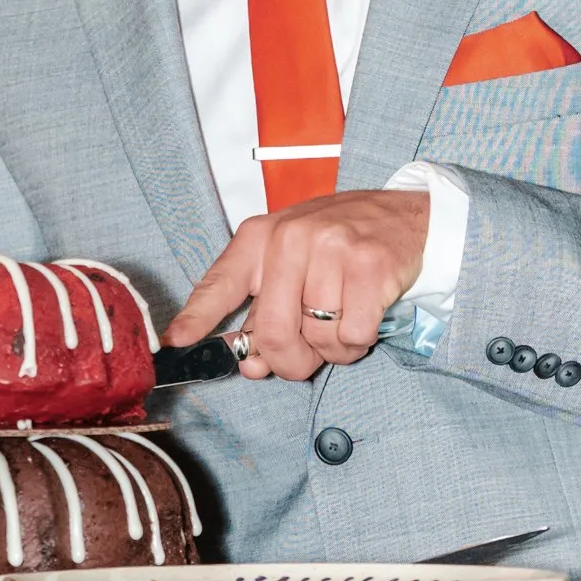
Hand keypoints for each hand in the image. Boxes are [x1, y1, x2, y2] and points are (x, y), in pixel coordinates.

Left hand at [164, 189, 429, 379]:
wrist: (405, 215)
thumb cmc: (341, 243)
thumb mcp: (291, 261)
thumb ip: (264, 312)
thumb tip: (250, 364)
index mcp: (260, 238)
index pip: (219, 284)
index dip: (196, 318)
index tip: (175, 342)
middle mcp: (290, 239)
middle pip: (273, 333)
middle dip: (290, 361)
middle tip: (305, 357)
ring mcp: (331, 249)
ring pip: (317, 339)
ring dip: (332, 349)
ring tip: (343, 318)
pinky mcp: (369, 267)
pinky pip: (351, 336)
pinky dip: (357, 343)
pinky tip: (364, 317)